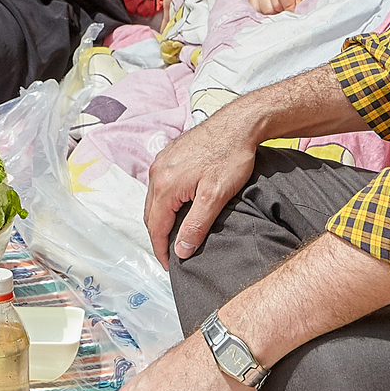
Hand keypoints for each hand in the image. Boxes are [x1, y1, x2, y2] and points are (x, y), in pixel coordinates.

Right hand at [143, 113, 258, 263]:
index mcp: (165, 185)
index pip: (155, 227)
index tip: (170, 266)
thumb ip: (196, 225)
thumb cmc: (230, 156)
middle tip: (172, 255)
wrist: (238, 123)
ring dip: (161, 219)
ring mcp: (162, 161)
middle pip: (151, 215)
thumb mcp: (215, 196)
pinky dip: (165, 202)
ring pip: (154, 200)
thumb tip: (181, 250)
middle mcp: (158, 172)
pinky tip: (179, 208)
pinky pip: (160, 185)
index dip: (161, 250)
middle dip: (159, 237)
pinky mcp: (170, 155)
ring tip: (175, 235)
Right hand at [249, 0, 315, 14]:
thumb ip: (305, 0)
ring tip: (282, 6)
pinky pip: (256, 9)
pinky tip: (273, 7)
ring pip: (264, 9)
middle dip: (283, 10)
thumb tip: (294, 8)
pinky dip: (265, 13)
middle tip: (289, 6)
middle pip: (273, 4)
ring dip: (274, 12)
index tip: (294, 10)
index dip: (288, 5)